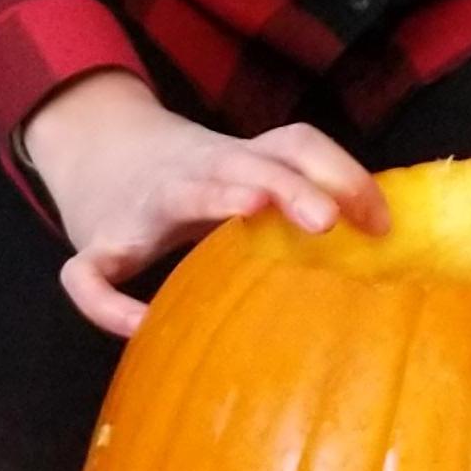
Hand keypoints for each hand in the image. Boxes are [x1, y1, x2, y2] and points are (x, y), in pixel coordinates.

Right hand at [17, 69, 388, 336]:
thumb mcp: (244, 176)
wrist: (96, 146)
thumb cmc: (192, 181)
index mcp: (237, 159)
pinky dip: (107, 302)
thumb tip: (381, 247)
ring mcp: (140, 204)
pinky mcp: (97, 243)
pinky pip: (89, 274)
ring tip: (251, 211)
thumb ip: (298, 198)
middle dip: (288, 183)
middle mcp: (193, 170)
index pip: (295, 144)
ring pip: (177, 191)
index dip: (341, 173)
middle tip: (328, 221)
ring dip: (214, 196)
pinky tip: (140, 326)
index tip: (381, 223)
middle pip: (247, 161)